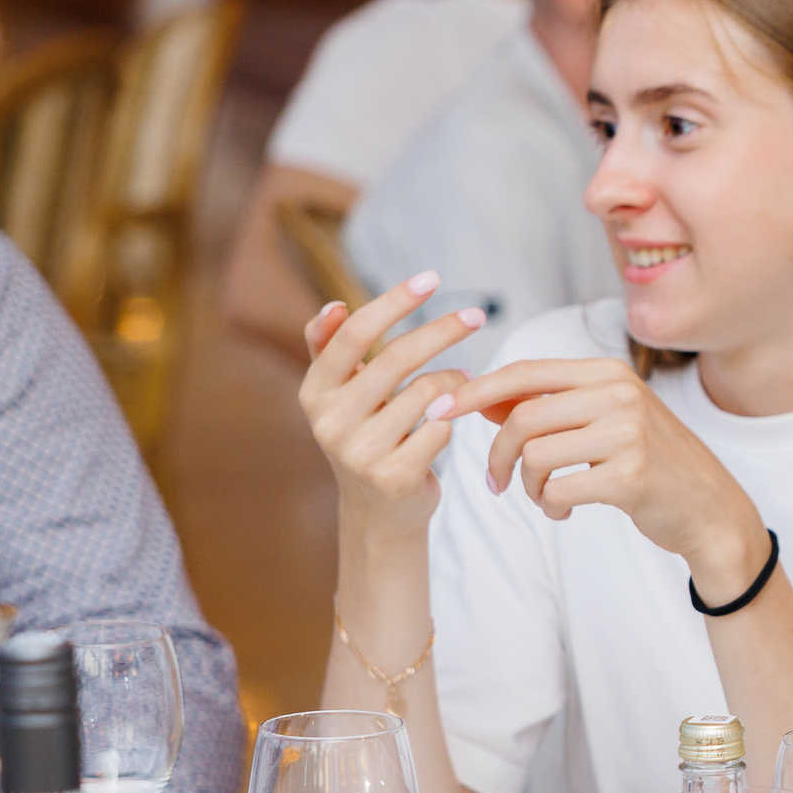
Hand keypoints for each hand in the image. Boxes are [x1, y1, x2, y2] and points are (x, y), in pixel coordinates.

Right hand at [299, 272, 485, 544]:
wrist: (379, 513)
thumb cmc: (366, 438)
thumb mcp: (341, 396)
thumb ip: (332, 349)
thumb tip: (334, 306)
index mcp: (315, 392)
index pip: (354, 333)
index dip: (393, 302)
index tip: (431, 279)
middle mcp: (330, 422)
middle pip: (396, 358)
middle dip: (443, 330)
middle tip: (477, 315)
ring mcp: (360, 453)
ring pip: (426, 393)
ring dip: (455, 381)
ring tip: (465, 381)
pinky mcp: (394, 478)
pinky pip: (441, 428)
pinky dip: (455, 417)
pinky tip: (454, 419)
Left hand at [460, 356, 767, 596]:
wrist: (711, 509)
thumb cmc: (653, 464)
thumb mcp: (606, 421)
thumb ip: (551, 408)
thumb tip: (483, 401)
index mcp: (608, 373)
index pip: (525, 374)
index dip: (476, 391)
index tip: (439, 410)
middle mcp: (619, 394)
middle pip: (523, 418)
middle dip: (497, 456)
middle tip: (495, 484)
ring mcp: (629, 433)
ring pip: (536, 456)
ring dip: (528, 487)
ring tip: (546, 499)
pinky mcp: (631, 476)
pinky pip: (559, 490)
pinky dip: (551, 507)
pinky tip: (565, 512)